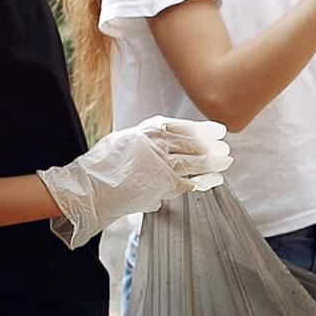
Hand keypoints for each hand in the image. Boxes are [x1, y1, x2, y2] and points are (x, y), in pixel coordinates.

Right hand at [37, 116, 230, 247]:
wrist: (88, 189)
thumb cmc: (102, 167)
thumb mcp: (123, 141)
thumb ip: (146, 141)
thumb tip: (163, 146)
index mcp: (147, 131)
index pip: (181, 127)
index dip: (202, 129)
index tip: (217, 129)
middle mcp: (156, 143)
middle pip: (191, 142)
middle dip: (211, 144)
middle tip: (226, 146)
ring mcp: (160, 163)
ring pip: (194, 160)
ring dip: (213, 161)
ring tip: (227, 161)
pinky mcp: (162, 183)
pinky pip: (188, 182)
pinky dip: (203, 181)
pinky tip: (215, 180)